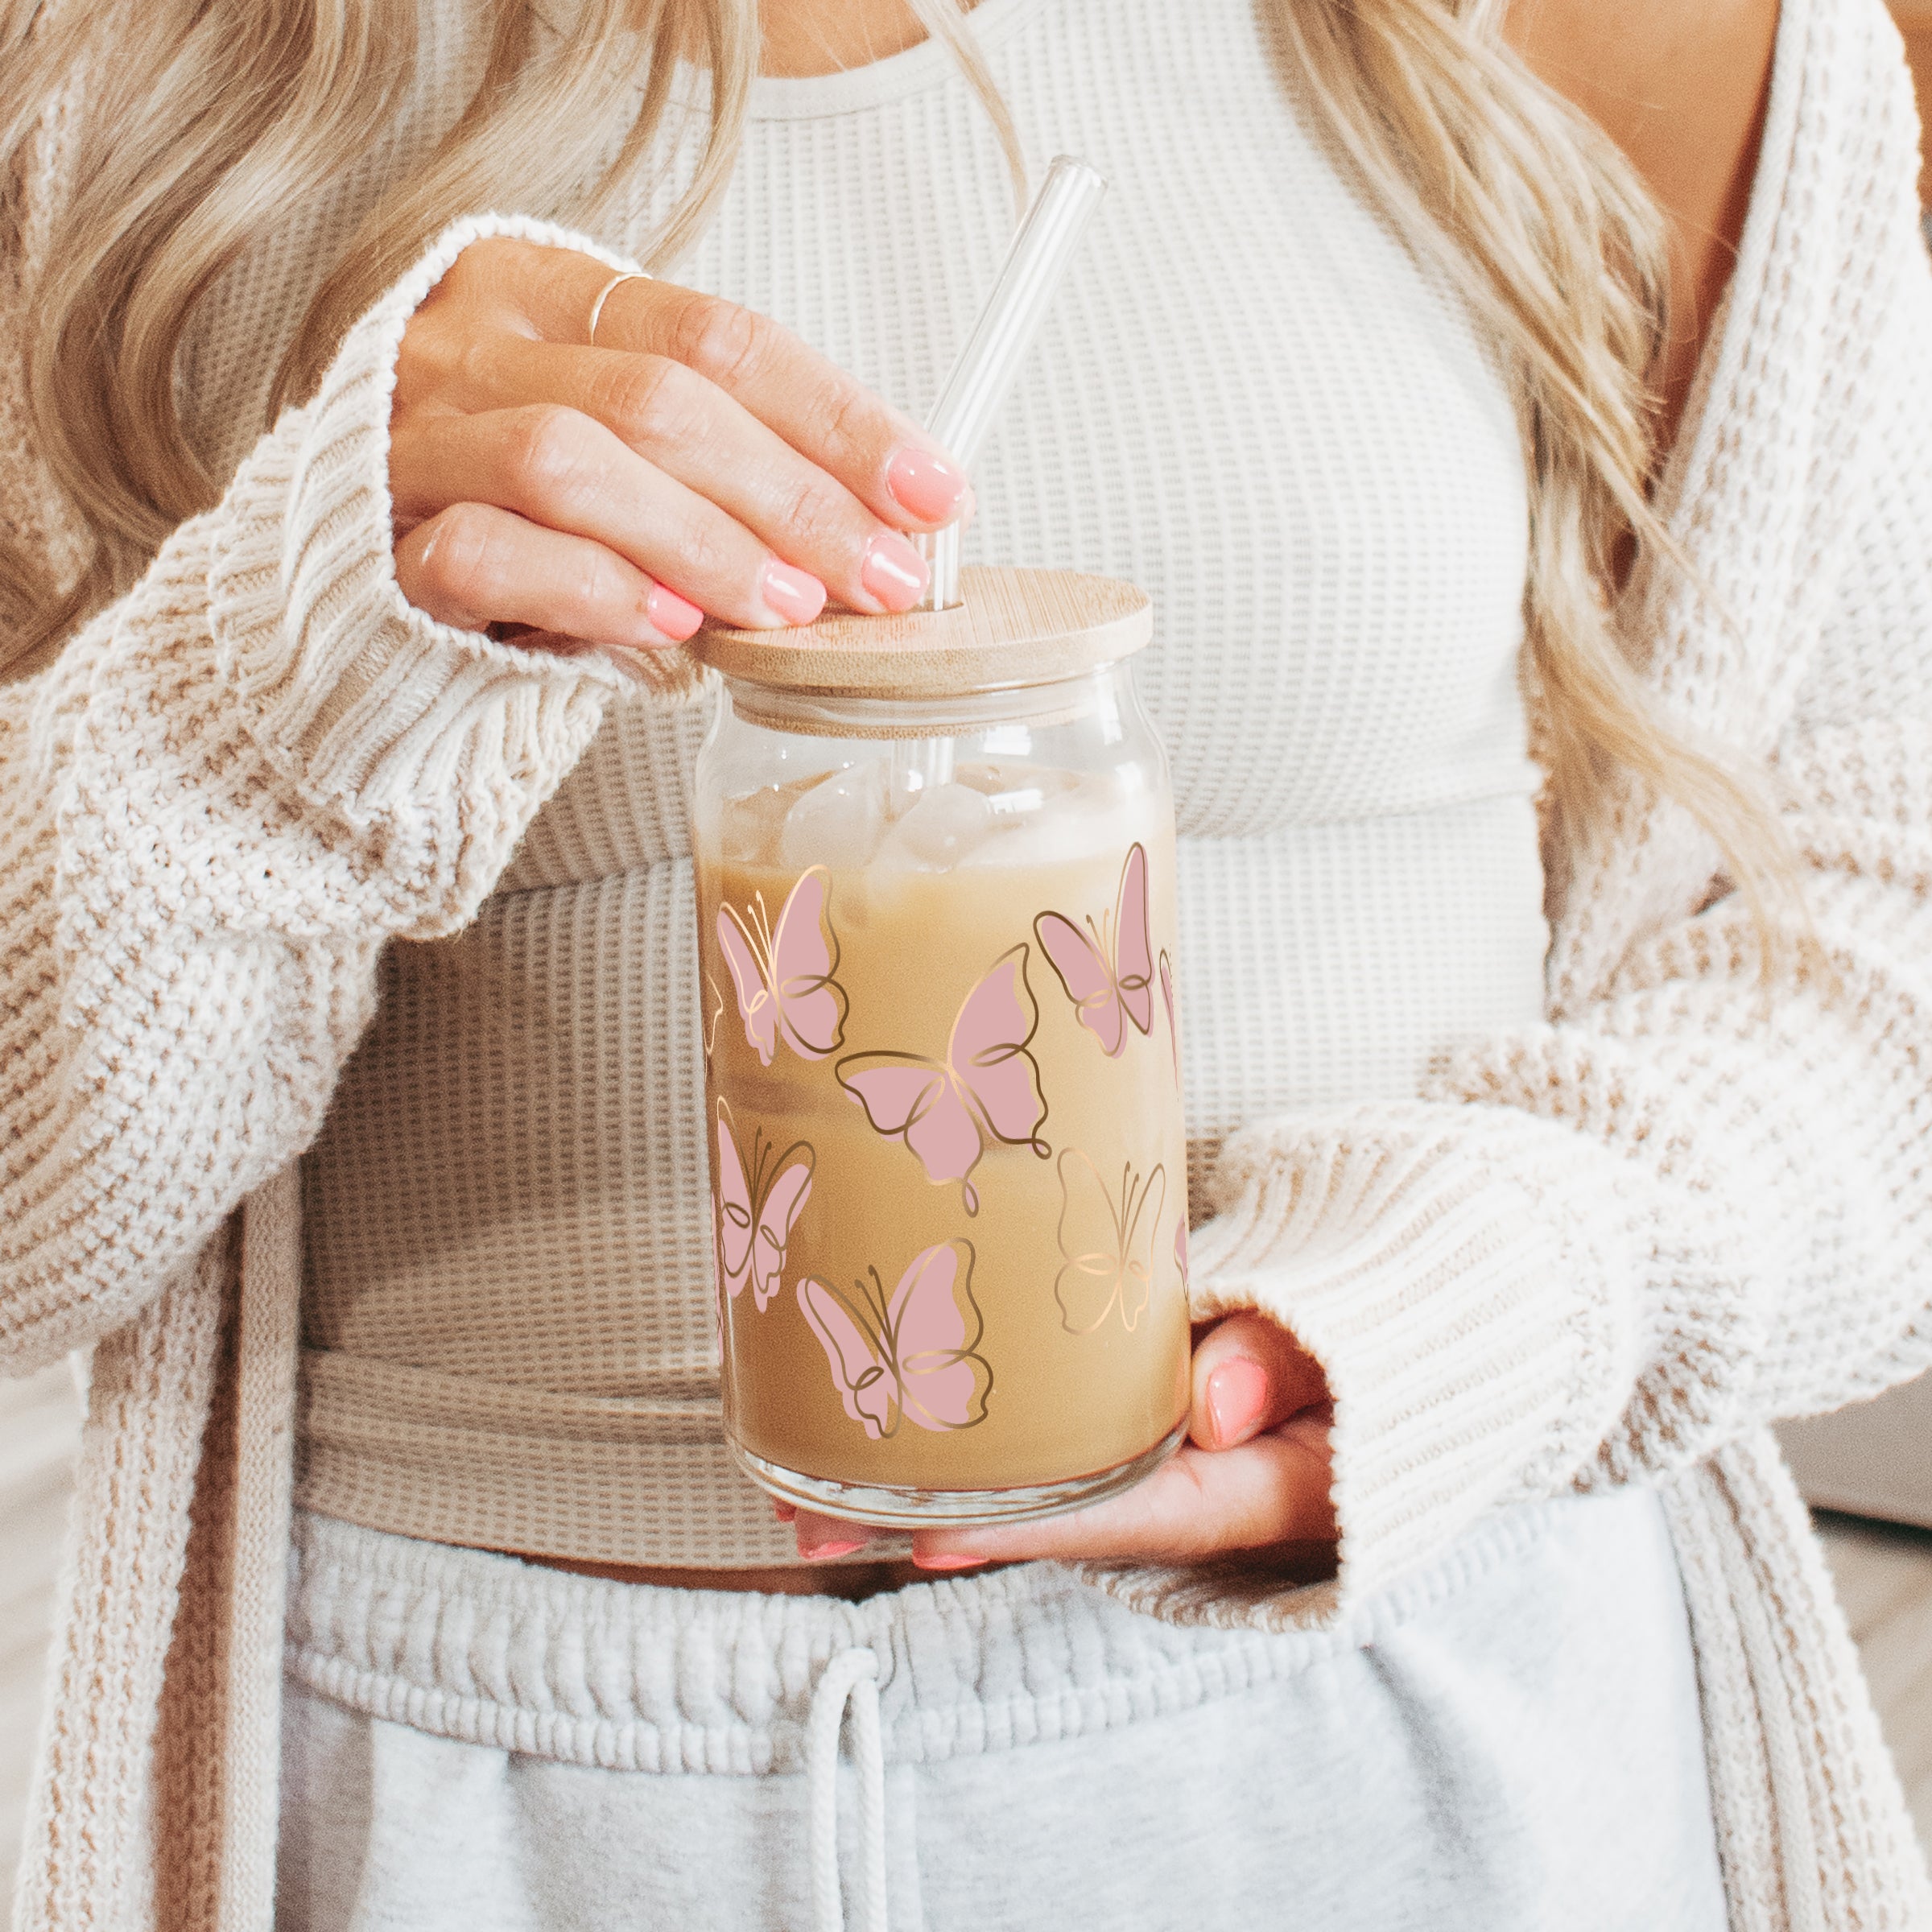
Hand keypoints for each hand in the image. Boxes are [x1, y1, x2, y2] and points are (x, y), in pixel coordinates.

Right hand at [389, 238, 969, 659]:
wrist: (359, 574)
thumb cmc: (530, 510)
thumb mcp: (631, 449)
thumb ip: (732, 453)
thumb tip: (893, 514)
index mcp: (545, 289)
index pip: (719, 334)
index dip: (837, 416)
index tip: (931, 491)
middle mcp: (473, 343)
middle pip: (659, 396)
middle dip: (793, 494)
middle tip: (878, 576)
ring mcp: (416, 440)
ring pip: (570, 461)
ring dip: (704, 539)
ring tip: (786, 606)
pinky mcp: (381, 544)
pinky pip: (485, 552)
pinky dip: (594, 588)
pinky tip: (671, 625)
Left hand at [783, 1311, 1337, 1569]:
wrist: (1415, 1320)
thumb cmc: (1385, 1328)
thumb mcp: (1363, 1342)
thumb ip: (1288, 1360)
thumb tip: (1211, 1405)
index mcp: (1252, 1488)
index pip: (1128, 1514)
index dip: (1026, 1529)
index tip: (926, 1533)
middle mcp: (1193, 1493)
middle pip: (1050, 1520)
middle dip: (930, 1524)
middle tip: (806, 1522)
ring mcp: (1161, 1462)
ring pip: (1033, 1489)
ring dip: (923, 1493)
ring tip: (801, 1491)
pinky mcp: (1141, 1424)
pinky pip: (1052, 1446)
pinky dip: (976, 1449)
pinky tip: (886, 1432)